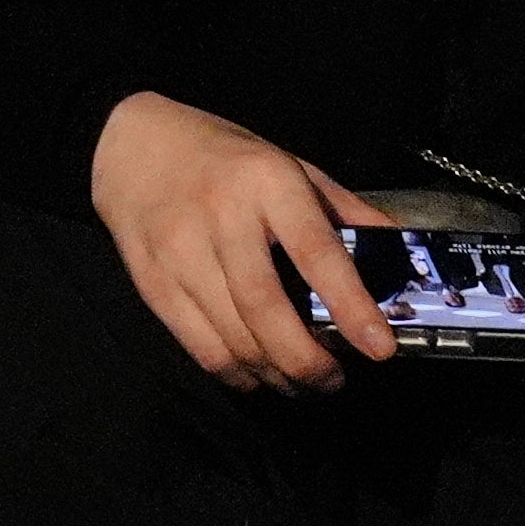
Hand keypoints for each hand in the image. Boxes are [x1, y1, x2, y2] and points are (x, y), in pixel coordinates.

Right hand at [89, 89, 395, 391]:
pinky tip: (258, 375)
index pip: (315, 251)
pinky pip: (200, 348)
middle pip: (266, 309)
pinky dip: (236, 374)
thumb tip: (394, 251)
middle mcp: (223, 217)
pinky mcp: (152, 283)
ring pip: (233, 338)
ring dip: (277, 375)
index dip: (351, 305)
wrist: (130, 143)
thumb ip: (342, 208)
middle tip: (335, 380)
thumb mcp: (289, 162)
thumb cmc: (222, 156)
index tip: (380, 347)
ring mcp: (181, 252)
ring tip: (303, 383)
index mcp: (267, 180)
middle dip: (307, 362)